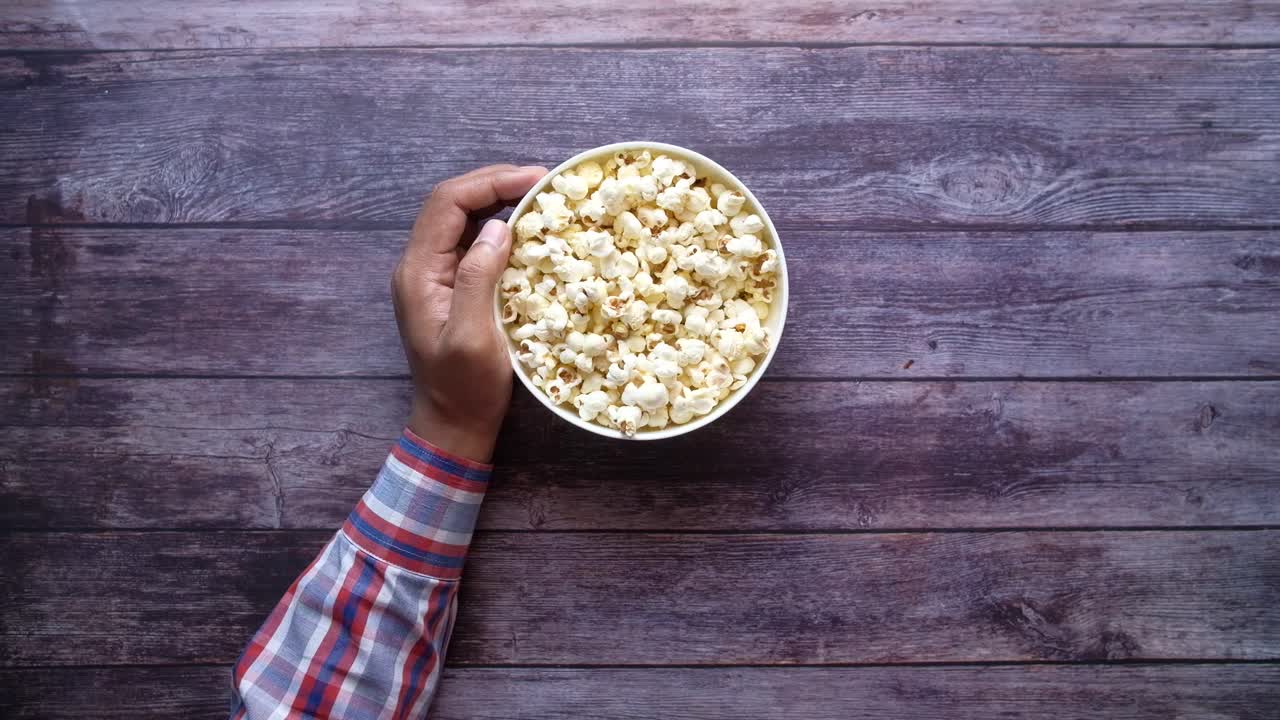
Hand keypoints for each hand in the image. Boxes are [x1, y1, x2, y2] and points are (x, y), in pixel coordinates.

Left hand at [393, 165, 547, 461]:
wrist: (453, 425)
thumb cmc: (464, 388)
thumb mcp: (474, 337)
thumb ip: (478, 278)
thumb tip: (499, 227)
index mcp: (419, 272)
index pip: (448, 203)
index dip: (491, 182)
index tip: (536, 179)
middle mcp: (421, 266)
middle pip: (453, 203)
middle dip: (497, 183)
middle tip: (545, 181)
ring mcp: (435, 276)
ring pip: (464, 219)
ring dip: (501, 201)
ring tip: (542, 197)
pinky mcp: (452, 287)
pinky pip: (474, 243)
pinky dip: (502, 228)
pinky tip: (531, 230)